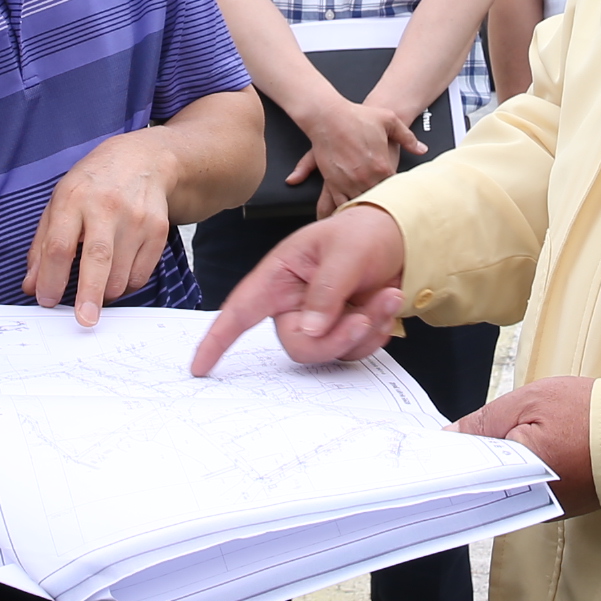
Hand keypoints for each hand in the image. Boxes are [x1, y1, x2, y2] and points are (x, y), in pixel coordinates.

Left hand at [25, 129, 179, 325]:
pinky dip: (126, 285)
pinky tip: (117, 274)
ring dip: (105, 293)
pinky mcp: (158, 229)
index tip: (47, 301)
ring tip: (96, 287)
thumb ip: (42, 246)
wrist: (143, 160)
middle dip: (90, 294)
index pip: (59, 245)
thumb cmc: (93, 185)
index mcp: (73, 199)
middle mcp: (106, 206)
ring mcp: (136, 218)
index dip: (52, 278)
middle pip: (97, 258)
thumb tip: (31, 286)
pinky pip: (141, 274)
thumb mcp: (59, 203)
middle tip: (84, 321)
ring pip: (121, 273)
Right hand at [191, 207, 409, 372]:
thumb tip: (309, 330)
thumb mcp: (345, 252)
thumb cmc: (363, 233)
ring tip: (386, 295)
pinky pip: (353, 351)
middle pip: (298, 344)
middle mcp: (294, 303)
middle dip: (335, 337)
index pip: (241, 309)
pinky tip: (387, 303)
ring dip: (365, 328)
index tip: (200, 367)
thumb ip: (325, 291)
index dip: (217, 339)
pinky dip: (376, 332)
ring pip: (329, 351)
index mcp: (280, 275)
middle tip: (364, 317)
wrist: (400, 238)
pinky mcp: (342, 331)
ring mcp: (319, 320)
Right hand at [290, 93, 424, 215]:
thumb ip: (407, 136)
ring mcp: (348, 182)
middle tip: (390, 211)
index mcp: (382, 166)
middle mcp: (365, 178)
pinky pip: (341, 204)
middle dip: (385, 205)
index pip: (395, 188)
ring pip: (361, 205)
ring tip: (372, 217)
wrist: (328, 117)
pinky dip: (347, 209)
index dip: (399, 193)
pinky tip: (352, 212)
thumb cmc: (356, 116)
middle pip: (379, 200)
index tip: (402, 196)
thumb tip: (421, 149)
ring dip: (366, 209)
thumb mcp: (388, 120)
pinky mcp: (332, 183)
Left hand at [455, 376, 596, 516]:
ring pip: (505, 487)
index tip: (437, 444)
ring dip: (497, 467)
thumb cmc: (590, 415)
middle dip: (473, 462)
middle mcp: (531, 504)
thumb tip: (451, 435)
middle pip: (485, 485)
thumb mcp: (530, 402)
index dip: (454, 455)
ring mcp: (547, 507)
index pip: (469, 474)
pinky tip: (518, 451)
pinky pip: (527, 488)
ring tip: (492, 440)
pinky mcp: (561, 504)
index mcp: (519, 480)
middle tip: (460, 438)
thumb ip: (485, 421)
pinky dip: (519, 471)